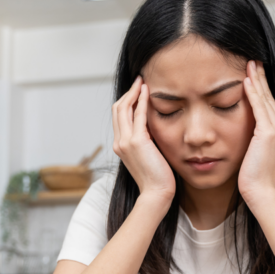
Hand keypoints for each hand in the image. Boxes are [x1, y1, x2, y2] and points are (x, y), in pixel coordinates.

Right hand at [112, 76, 175, 200]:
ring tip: (143, 82)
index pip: (118, 117)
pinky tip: (148, 92)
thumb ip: (146, 141)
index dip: (127, 101)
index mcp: (120, 145)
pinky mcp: (137, 141)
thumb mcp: (148, 155)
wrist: (156, 193)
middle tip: (140, 80)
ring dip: (134, 92)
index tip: (137, 90)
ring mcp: (125, 141)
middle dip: (128, 92)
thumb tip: (152, 128)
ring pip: (124, 108)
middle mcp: (119, 142)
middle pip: (118, 109)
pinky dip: (142, 101)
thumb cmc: (157, 178)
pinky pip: (138, 115)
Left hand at [238, 61, 274, 204]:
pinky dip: (253, 93)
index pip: (271, 106)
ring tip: (248, 64)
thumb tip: (249, 130)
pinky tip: (246, 80)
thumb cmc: (255, 178)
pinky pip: (259, 108)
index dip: (263, 88)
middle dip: (260, 79)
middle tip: (253, 61)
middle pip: (270, 99)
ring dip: (256, 80)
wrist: (260, 192)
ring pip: (265, 100)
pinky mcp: (269, 134)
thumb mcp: (259, 153)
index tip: (254, 74)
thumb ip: (258, 138)